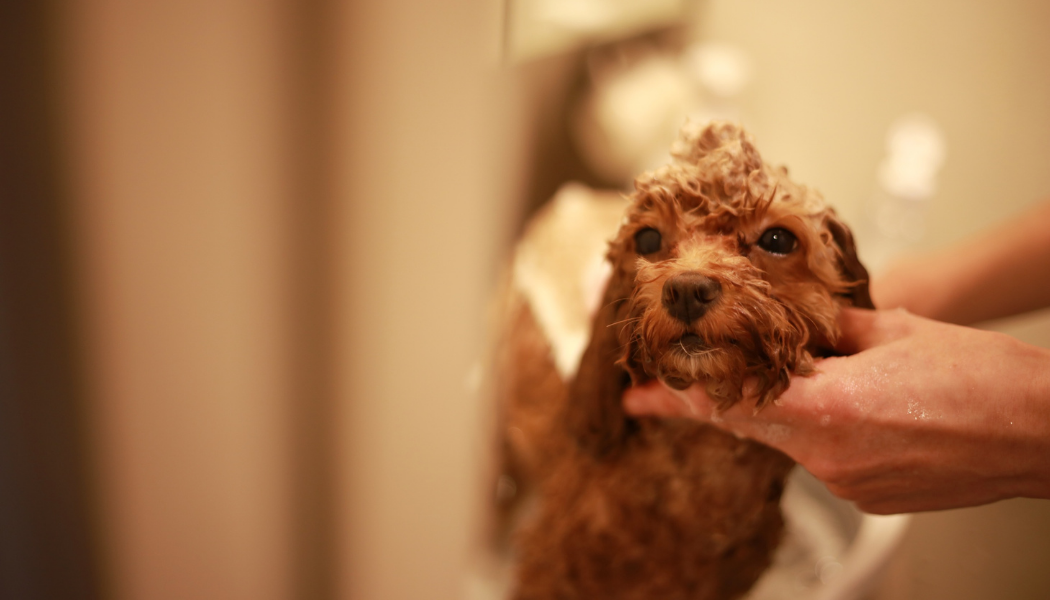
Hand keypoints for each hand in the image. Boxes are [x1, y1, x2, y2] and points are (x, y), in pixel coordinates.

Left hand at [622, 308, 1049, 513]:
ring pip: (789, 438)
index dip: (675, 400)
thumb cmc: (982, 378)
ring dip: (782, 409)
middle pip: (750, 421)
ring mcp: (848, 480)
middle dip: (714, 401)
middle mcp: (828, 453)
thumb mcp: (892, 330)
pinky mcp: (868, 493)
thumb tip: (792, 325)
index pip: (728, 402)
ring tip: (809, 379)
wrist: (1042, 432)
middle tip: (670, 387)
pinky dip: (818, 430)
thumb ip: (827, 331)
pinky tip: (850, 408)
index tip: (636, 398)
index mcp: (827, 406)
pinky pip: (823, 456)